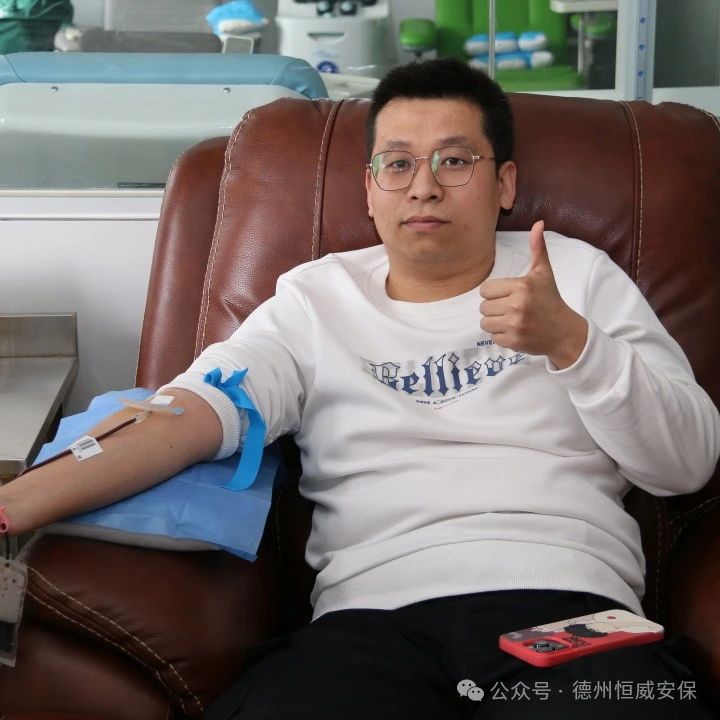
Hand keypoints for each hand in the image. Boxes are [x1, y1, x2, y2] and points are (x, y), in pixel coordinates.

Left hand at [479, 220, 587, 368]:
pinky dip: (501, 336)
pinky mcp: (514, 341)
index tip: (507, 295)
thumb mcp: (543, 273)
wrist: (564, 331)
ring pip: (484, 323)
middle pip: (483, 307)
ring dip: (495, 323)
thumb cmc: (550, 300)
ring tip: (511, 320)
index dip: (493, 293)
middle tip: (511, 309)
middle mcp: (517, 305)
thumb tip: (538, 223)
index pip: (485, 290)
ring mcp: (515, 325)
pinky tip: (515, 331)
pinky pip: (493, 337)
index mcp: (521, 286)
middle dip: (494, 308)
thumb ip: (537, 248)